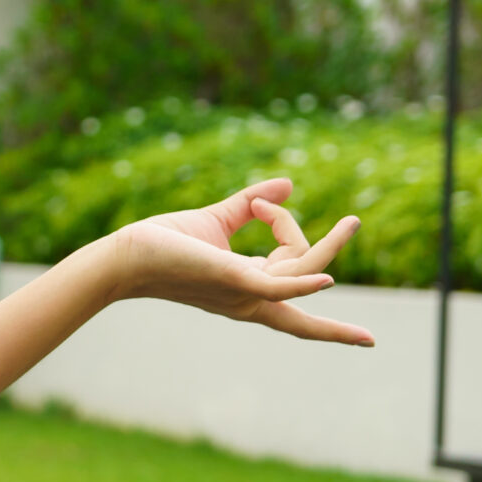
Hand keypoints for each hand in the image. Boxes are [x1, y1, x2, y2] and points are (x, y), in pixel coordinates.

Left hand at [103, 177, 374, 346]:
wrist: (126, 255)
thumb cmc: (166, 245)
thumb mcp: (218, 220)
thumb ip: (252, 205)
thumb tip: (289, 184)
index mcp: (251, 287)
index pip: (294, 262)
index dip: (285, 224)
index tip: (259, 204)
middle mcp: (251, 297)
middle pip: (308, 272)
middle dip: (334, 250)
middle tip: (355, 219)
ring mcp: (244, 292)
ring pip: (303, 270)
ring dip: (329, 245)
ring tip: (352, 221)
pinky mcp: (232, 279)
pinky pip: (277, 288)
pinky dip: (303, 285)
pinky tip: (325, 280)